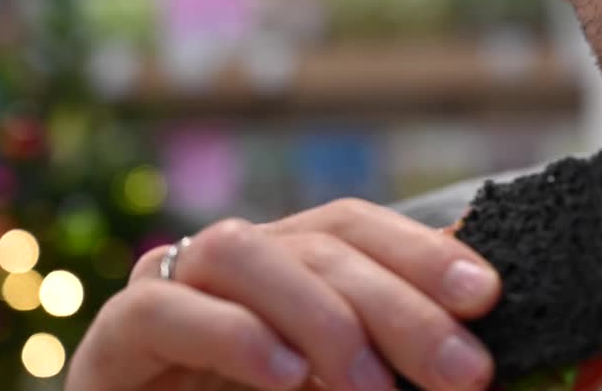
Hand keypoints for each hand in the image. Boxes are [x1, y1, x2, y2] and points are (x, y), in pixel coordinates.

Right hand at [66, 199, 500, 390]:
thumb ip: (385, 364)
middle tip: (465, 371)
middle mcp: (233, 266)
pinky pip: (164, 307)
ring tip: (373, 389)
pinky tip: (285, 375)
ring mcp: (169, 289)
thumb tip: (467, 344)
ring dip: (319, 315)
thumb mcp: (337, 389)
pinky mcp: (114, 337)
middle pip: (320, 245)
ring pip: (241, 252)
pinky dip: (231, 334)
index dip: (421, 251)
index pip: (356, 227)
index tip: (487, 294)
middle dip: (400, 305)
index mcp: (288, 269)